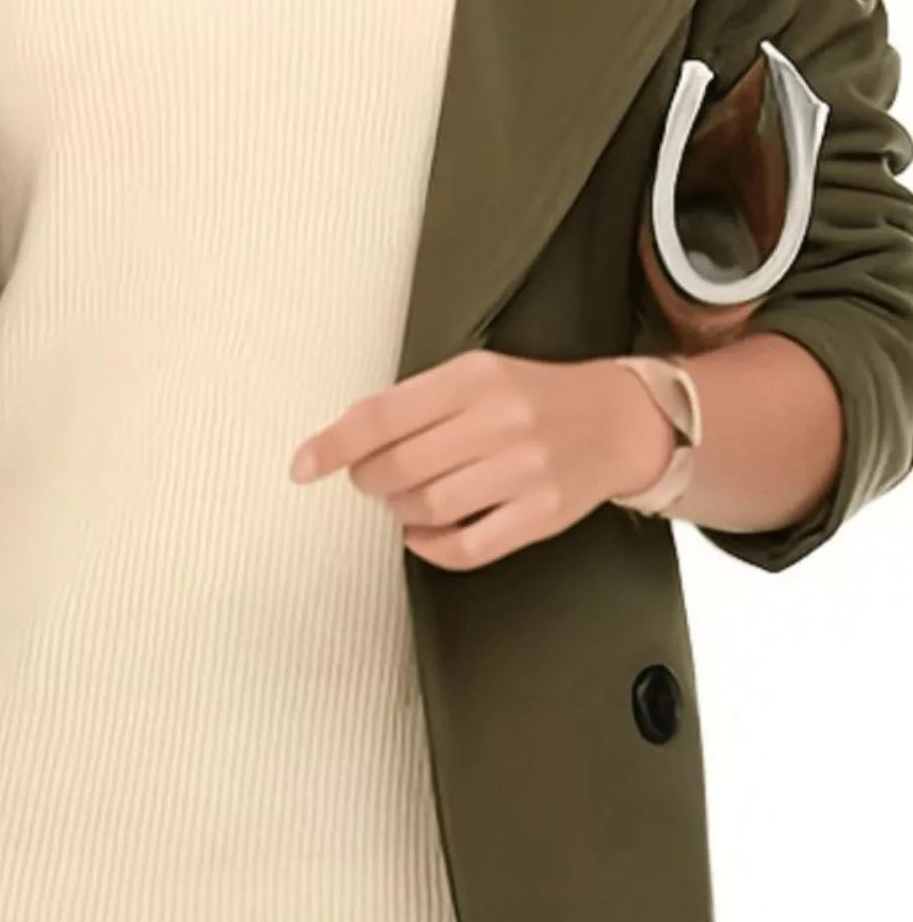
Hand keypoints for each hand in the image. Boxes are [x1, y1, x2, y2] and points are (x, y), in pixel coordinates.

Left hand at [288, 349, 677, 568]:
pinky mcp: (543, 514)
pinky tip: (422, 533)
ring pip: (429, 507)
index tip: (302, 464)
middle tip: (369, 480)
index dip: (333, 445)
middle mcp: (501, 421)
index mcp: (474, 378)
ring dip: (399, 510)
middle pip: (399, 467)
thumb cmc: (532, 396)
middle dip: (368, 480)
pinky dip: (431, 546)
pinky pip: (469, 545)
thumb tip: (346, 437)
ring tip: (402, 500)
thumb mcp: (475, 374)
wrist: (618, 419)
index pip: (382, 416)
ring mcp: (525, 471)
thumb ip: (416, 402)